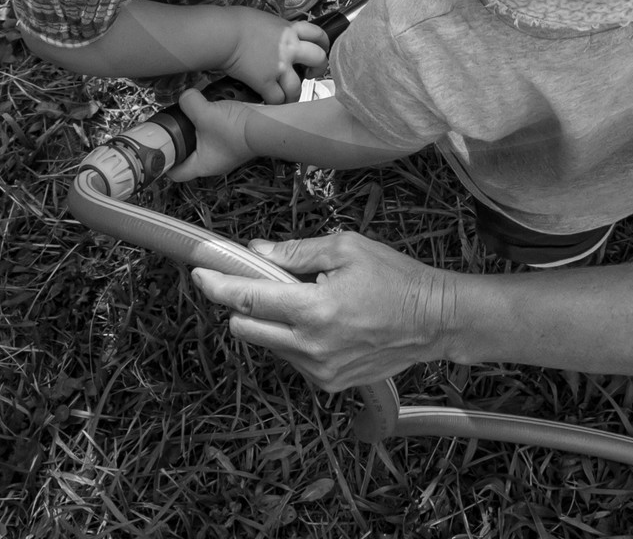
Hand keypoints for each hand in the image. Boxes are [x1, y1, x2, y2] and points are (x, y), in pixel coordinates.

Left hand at [167, 88, 253, 181]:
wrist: (267, 123)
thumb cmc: (236, 128)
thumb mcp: (205, 113)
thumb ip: (189, 103)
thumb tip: (185, 96)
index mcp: (202, 165)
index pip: (176, 172)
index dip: (164, 161)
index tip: (158, 146)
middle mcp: (213, 161)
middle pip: (188, 154)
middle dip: (180, 138)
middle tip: (172, 123)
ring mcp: (225, 150)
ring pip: (202, 141)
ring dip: (197, 126)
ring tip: (192, 111)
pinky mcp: (234, 138)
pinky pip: (216, 131)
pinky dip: (211, 120)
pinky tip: (210, 106)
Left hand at [191, 231, 457, 390]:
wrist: (433, 321)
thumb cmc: (394, 277)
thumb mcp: (345, 248)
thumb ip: (294, 253)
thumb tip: (255, 252)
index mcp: (314, 309)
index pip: (248, 299)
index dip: (218, 284)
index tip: (199, 271)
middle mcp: (310, 346)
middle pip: (246, 328)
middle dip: (241, 304)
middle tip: (254, 281)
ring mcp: (318, 370)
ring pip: (268, 343)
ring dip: (271, 320)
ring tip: (307, 299)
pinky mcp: (328, 384)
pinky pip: (292, 358)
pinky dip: (293, 337)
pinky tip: (322, 320)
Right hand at [224, 10, 328, 103]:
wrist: (224, 35)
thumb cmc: (236, 22)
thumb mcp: (265, 19)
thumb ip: (278, 30)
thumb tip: (278, 35)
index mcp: (289, 30)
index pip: (318, 34)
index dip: (324, 43)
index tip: (322, 50)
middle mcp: (289, 48)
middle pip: (318, 59)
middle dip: (318, 69)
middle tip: (311, 75)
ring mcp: (279, 66)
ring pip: (297, 86)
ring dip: (294, 94)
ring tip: (289, 96)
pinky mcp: (265, 82)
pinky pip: (277, 99)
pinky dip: (275, 103)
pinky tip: (271, 102)